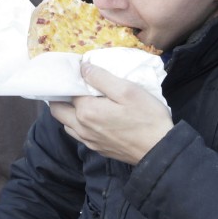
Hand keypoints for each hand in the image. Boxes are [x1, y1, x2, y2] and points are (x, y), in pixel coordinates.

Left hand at [49, 62, 172, 164]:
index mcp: (86, 111)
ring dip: (68, 113)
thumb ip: (101, 78)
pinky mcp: (97, 149)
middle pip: (57, 111)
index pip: (67, 91)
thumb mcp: (127, 90)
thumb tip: (83, 68)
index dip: (71, 80)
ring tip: (82, 102)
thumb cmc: (146, 117)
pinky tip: (93, 118)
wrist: (159, 150)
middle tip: (74, 87)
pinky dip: (78, 124)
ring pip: (66, 125)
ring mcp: (88, 141)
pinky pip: (78, 135)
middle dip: (61, 97)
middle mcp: (81, 128)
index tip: (79, 72)